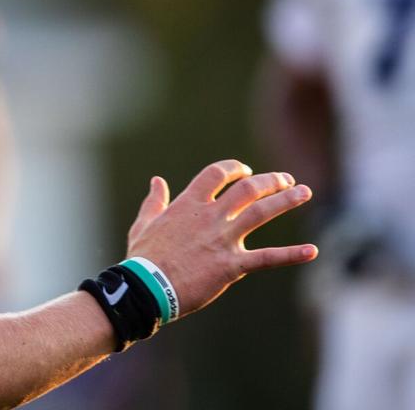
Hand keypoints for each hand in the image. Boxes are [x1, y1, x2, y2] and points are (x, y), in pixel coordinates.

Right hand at [125, 159, 317, 317]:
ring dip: (286, 200)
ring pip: (261, 213)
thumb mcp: (145, 223)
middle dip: (270, 181)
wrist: (146, 287)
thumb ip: (154, 201)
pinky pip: (267, 258)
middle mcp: (210, 217)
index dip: (234, 168)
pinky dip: (291, 254)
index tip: (245, 170)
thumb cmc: (143, 257)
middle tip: (286, 180)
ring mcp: (223, 240)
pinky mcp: (232, 265)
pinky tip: (312, 251)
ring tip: (305, 192)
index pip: (216, 174)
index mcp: (188, 205)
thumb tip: (157, 181)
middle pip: (247, 189)